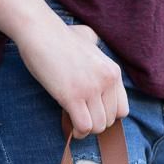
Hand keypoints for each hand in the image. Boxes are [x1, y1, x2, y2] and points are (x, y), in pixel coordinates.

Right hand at [17, 16, 129, 138]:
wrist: (40, 32)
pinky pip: (83, 126)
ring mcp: (90, 89)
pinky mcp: (72, 96)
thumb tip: (93, 49)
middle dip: (95, 123)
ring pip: (98, 127)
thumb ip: (97, 49)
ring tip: (76, 124)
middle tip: (81, 118)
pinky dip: (78, 132)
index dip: (107, 116)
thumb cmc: (60, 36)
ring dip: (86, 130)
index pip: (122, 109)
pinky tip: (71, 128)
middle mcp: (106, 81)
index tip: (94, 114)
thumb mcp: (89, 39)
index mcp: (113, 71)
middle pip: (110, 121)